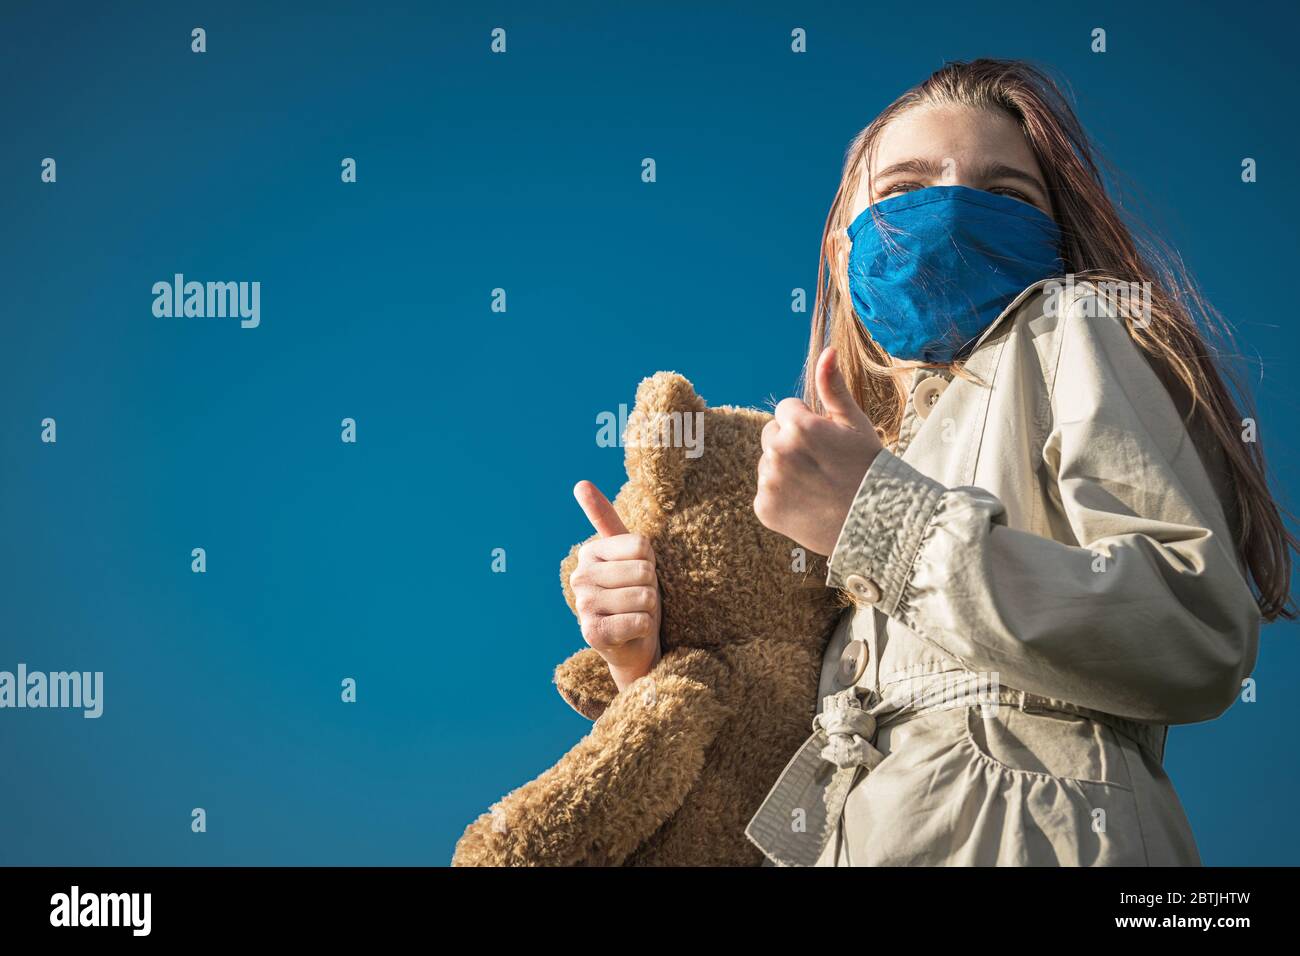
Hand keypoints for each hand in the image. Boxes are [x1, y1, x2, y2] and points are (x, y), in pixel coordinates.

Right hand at [569, 481, 662, 692]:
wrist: (633, 643)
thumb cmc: (634, 593)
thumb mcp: (628, 553)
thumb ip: (605, 518)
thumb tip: (579, 483)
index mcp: (590, 553)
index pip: (642, 546)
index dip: (651, 563)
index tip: (637, 576)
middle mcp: (580, 577)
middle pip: (644, 571)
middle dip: (651, 588)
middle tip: (638, 600)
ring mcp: (583, 606)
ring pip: (644, 596)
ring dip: (649, 610)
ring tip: (635, 615)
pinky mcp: (592, 634)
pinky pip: (640, 621)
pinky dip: (645, 629)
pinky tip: (631, 632)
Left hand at [754, 347, 883, 555]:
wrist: (876, 523)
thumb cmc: (869, 469)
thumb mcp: (855, 424)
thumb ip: (832, 388)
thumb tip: (826, 351)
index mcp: (798, 426)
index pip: (785, 410)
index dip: (808, 424)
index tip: (827, 442)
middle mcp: (777, 452)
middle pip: (772, 435)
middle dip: (791, 444)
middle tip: (822, 464)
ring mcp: (768, 481)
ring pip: (768, 463)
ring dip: (784, 469)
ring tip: (816, 485)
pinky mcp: (763, 507)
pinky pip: (765, 491)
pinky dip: (781, 497)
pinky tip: (806, 503)